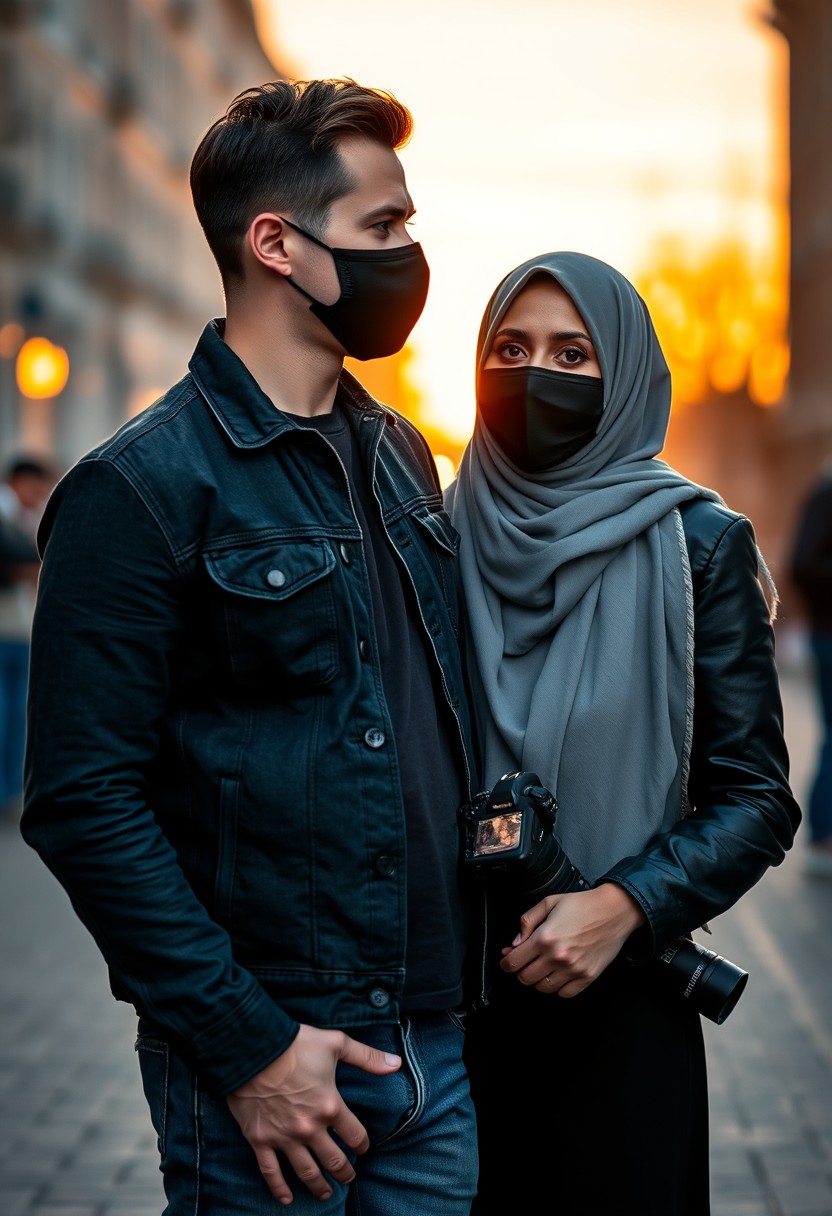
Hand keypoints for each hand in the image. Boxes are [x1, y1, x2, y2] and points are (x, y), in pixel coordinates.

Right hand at [226, 1023, 400, 1204]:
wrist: (253, 1047)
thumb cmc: (295, 1043)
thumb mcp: (336, 1043)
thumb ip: (367, 1057)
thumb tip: (397, 1064)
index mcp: (330, 1106)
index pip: (355, 1135)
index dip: (363, 1144)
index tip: (363, 1148)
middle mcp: (309, 1128)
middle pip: (333, 1160)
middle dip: (344, 1171)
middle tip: (349, 1177)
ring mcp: (284, 1137)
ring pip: (306, 1172)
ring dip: (319, 1185)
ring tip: (326, 1194)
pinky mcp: (260, 1140)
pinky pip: (270, 1172)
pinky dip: (279, 1188)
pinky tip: (286, 1199)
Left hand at [499, 882, 645, 998]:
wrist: (614, 911)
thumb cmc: (583, 905)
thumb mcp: (549, 903)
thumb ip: (527, 921)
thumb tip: (514, 943)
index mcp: (545, 937)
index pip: (514, 962)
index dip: (506, 962)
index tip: (508, 960)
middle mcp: (557, 957)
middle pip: (525, 978)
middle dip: (521, 970)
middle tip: (527, 961)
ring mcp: (573, 970)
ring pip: (542, 988)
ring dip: (539, 980)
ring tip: (544, 966)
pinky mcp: (587, 977)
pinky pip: (564, 994)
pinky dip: (558, 987)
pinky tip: (559, 974)